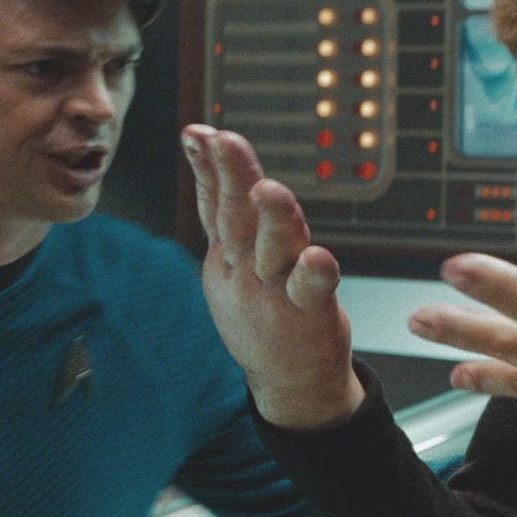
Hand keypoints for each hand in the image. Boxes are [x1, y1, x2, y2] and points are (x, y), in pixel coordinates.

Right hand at [183, 124, 364, 429]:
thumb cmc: (263, 312)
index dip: (206, 167)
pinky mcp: (309, 312)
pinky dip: (313, 273)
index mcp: (227, 256)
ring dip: (271, 217)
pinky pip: (311, 289)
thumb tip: (204, 145)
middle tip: (224, 142)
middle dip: (229, 176)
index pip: (213, 203)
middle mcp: (245, 270)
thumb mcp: (229, 260)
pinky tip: (318, 257)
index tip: (198, 133)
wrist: (289, 383)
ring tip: (268, 190)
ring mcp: (274, 292)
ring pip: (272, 248)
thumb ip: (220, 207)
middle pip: (235, 218)